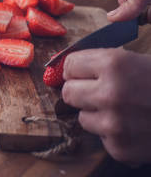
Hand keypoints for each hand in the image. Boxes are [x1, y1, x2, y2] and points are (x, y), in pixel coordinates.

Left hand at [62, 48, 150, 163]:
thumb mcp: (140, 60)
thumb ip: (104, 60)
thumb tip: (68, 64)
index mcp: (114, 64)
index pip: (69, 65)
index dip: (78, 69)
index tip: (86, 72)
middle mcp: (109, 93)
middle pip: (68, 92)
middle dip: (81, 91)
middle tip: (100, 91)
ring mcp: (113, 124)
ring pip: (82, 117)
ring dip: (96, 114)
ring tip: (124, 109)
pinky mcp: (120, 148)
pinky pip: (101, 138)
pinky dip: (113, 134)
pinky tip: (134, 127)